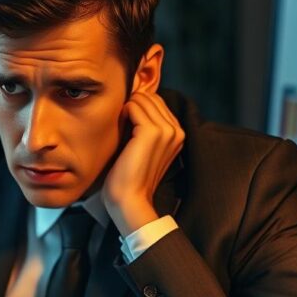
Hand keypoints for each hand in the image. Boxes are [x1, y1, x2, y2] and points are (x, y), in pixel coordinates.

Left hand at [102, 91, 184, 235]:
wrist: (129, 199)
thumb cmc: (130, 176)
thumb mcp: (142, 147)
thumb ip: (144, 125)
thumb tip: (132, 101)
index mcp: (177, 134)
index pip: (157, 102)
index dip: (138, 106)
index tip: (126, 123)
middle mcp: (177, 130)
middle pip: (151, 97)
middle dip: (133, 105)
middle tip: (120, 125)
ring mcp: (167, 130)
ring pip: (142, 99)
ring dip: (127, 108)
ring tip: (120, 128)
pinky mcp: (153, 132)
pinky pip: (133, 106)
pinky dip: (122, 113)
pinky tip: (119, 129)